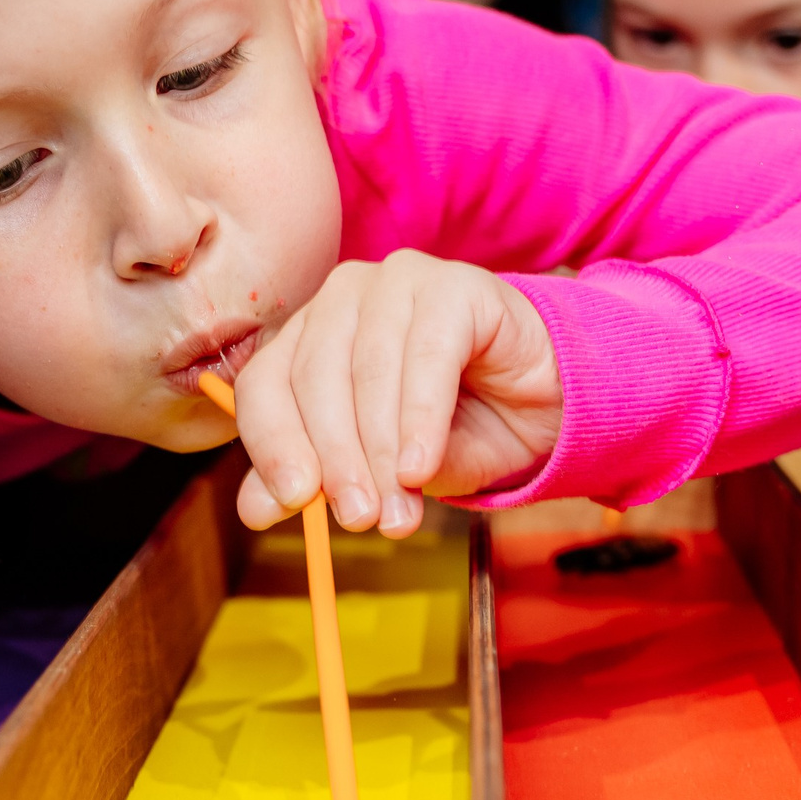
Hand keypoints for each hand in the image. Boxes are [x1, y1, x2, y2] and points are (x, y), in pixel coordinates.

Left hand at [229, 251, 560, 534]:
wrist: (546, 410)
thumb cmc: (454, 434)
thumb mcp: (380, 473)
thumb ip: (317, 484)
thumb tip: (254, 510)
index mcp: (307, 337)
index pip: (264, 385)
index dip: (273, 445)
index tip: (292, 502)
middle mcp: (342, 300)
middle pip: (313, 378)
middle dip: (334, 458)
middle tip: (356, 518)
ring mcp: (397, 282)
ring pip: (368, 370)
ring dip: (380, 449)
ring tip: (396, 508)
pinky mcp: (455, 286)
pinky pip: (427, 356)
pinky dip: (421, 419)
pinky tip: (422, 466)